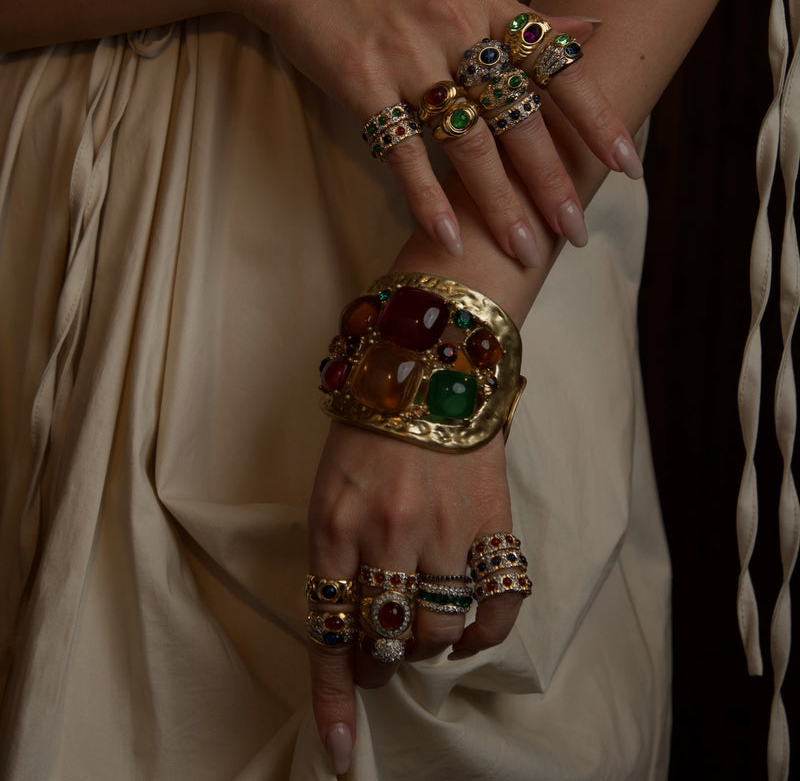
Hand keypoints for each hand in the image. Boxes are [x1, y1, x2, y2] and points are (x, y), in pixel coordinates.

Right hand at [229, 0, 640, 263]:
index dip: (595, 118)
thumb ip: (521, 15)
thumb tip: (592, 30)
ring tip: (524, 250)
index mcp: (486, 1)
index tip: (627, 166)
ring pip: (466, 143)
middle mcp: (455, 26)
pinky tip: (450, 235)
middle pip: (518, 116)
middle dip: (552, 180)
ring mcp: (407, 56)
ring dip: (498, 204)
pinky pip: (402, 152)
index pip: (556, 66)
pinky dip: (426, 197)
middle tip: (576, 230)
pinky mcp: (361, 83)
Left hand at [305, 422, 523, 775]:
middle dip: (380, 662)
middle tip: (380, 653)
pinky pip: (498, 602)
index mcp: (335, 524)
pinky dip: (483, 633)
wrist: (429, 366)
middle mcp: (389, 533)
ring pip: (440, 629)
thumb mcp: (329, 486)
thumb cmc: (368, 428)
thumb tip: (352, 624)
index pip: (331, 630)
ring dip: (428, 647)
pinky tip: (467, 634)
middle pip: (388, 639)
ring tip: (421, 632)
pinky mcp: (492, 519)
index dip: (334, 696)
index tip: (337, 749)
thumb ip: (336, 553)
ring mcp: (445, 529)